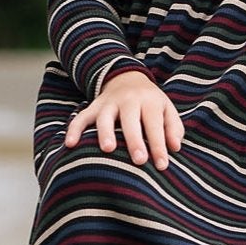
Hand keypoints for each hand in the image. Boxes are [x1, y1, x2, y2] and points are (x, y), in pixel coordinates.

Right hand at [64, 71, 184, 168]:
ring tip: (107, 149)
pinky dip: (74, 129)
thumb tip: (175, 147)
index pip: (155, 124)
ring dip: (105, 132)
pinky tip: (70, 144)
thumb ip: (173, 128)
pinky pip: (80, 117)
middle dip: (134, 140)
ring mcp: (108, 102)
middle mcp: (128, 100)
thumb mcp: (167, 109)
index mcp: (149, 101)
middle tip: (139, 161)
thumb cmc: (151, 103)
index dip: (159, 146)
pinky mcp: (93, 107)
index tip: (162, 165)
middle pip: (130, 120)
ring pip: (104, 117)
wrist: (127, 78)